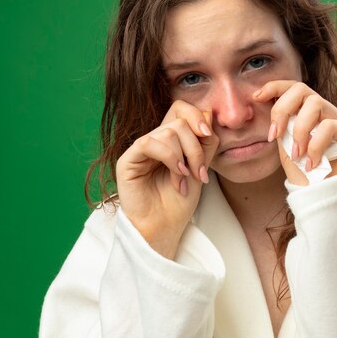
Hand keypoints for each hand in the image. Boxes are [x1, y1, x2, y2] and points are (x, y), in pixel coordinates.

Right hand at [115, 100, 219, 257]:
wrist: (165, 228)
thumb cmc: (179, 202)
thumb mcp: (200, 168)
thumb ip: (205, 143)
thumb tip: (208, 113)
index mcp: (170, 139)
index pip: (181, 109)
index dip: (197, 115)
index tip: (209, 135)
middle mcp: (154, 140)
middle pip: (179, 120)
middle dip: (196, 146)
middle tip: (199, 172)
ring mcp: (140, 149)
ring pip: (168, 132)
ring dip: (185, 157)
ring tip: (185, 179)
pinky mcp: (127, 160)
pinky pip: (149, 143)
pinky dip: (170, 158)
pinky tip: (177, 176)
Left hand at [253, 80, 336, 184]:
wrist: (326, 202)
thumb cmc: (307, 177)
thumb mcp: (286, 149)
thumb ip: (281, 127)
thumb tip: (263, 104)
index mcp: (308, 115)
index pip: (294, 89)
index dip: (275, 86)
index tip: (256, 97)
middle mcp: (326, 114)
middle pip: (302, 89)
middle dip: (282, 108)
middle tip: (275, 134)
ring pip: (316, 103)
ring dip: (299, 130)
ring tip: (297, 154)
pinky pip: (331, 126)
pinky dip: (316, 145)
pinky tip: (313, 164)